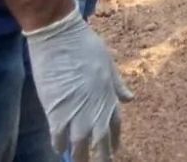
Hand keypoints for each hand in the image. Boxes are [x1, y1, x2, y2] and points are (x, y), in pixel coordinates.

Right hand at [24, 2, 134, 161]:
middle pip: (101, 143)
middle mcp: (95, 110)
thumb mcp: (108, 64)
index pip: (115, 127)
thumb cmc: (86, 46)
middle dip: (101, 157)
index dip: (113, 141)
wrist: (60, 38)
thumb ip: (117, 85)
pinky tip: (59, 149)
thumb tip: (130, 98)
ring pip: (80, 147)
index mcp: (109, 97)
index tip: (113, 150)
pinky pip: (59, 138)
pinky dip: (59, 145)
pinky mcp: (56, 113)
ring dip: (80, 157)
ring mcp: (76, 113)